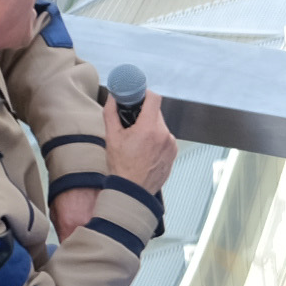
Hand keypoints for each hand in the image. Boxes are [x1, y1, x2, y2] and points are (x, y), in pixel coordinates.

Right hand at [101, 83, 177, 201]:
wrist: (132, 191)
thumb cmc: (122, 167)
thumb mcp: (112, 137)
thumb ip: (111, 113)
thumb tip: (112, 98)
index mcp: (149, 129)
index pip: (154, 98)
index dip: (145, 94)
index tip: (138, 96)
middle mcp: (164, 135)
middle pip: (156, 113)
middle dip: (144, 114)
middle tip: (132, 122)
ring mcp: (171, 145)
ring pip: (161, 126)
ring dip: (150, 128)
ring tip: (138, 141)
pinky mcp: (174, 153)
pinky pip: (166, 139)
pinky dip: (156, 140)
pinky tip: (145, 150)